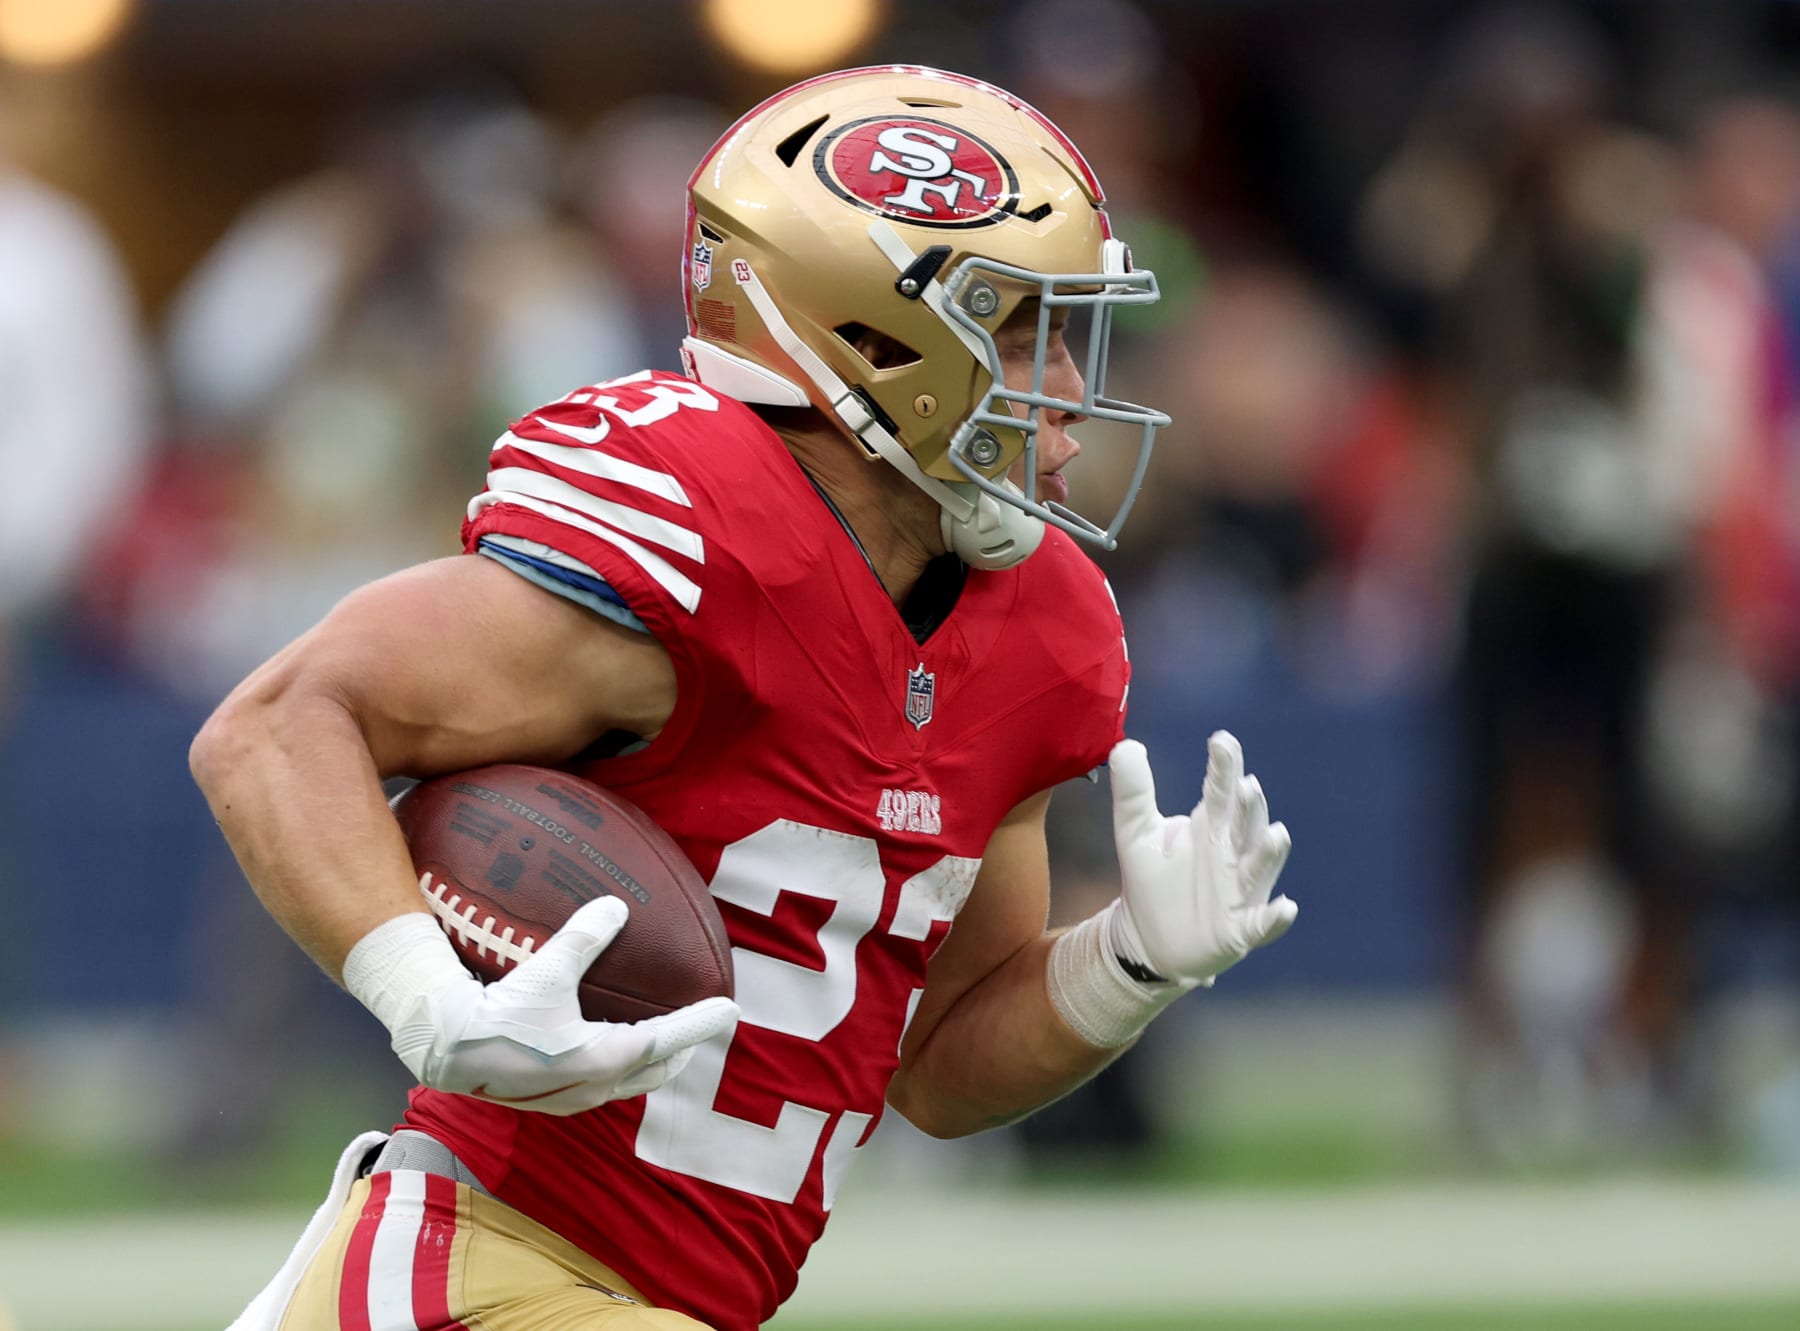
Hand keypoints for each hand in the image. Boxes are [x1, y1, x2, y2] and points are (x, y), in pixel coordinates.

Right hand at [390, 897, 738, 1114]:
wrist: (446, 1051)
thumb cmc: (499, 1013)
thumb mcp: (547, 969)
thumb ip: (585, 936)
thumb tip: (617, 906)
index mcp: (603, 1058)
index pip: (668, 1039)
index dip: (701, 1022)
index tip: (731, 1010)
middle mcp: (593, 1085)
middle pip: (653, 1071)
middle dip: (679, 1051)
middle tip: (698, 1028)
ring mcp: (571, 1097)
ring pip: (627, 1083)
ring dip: (649, 1064)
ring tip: (659, 1043)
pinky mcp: (548, 1098)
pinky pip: (598, 1085)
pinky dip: (616, 1068)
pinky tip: (601, 1050)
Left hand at [1108, 732, 1296, 987]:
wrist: (1147, 941)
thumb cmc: (1151, 882)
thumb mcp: (1135, 834)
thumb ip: (1133, 792)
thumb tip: (1125, 745)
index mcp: (1210, 827)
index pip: (1220, 791)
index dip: (1224, 767)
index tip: (1221, 740)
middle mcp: (1232, 855)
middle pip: (1245, 825)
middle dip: (1249, 806)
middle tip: (1247, 784)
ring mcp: (1239, 892)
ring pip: (1260, 868)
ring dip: (1269, 853)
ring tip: (1276, 833)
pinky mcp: (1239, 931)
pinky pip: (1261, 924)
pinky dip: (1274, 918)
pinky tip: (1285, 908)